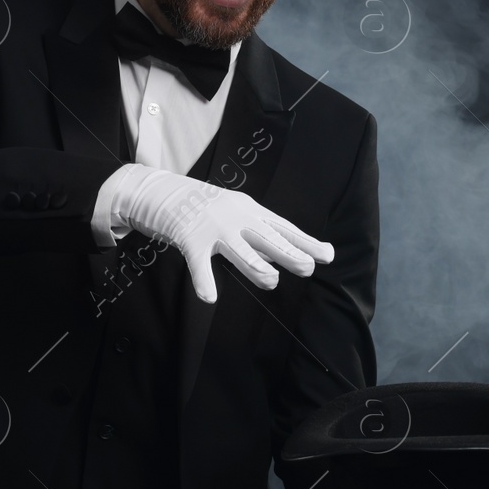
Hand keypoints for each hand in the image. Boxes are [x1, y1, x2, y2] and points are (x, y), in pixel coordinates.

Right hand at [117, 165, 332, 302]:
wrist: (161, 191)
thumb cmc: (203, 208)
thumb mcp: (236, 214)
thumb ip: (258, 234)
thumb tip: (285, 254)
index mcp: (250, 211)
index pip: (282, 228)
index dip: (305, 242)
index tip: (328, 254)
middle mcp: (236, 218)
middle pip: (267, 237)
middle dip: (288, 252)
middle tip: (308, 267)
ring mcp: (213, 228)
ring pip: (239, 249)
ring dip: (255, 266)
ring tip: (271, 280)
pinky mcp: (189, 239)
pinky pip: (198, 263)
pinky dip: (203, 281)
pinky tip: (210, 297)